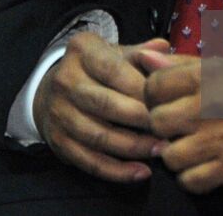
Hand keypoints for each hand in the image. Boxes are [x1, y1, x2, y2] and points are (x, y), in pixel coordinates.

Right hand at [32, 32, 171, 183]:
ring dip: (134, 147)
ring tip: (162, 150)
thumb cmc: (96, 71)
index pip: (115, 70)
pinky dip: (118, 171)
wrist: (52, 92)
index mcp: (81, 50)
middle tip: (169, 128)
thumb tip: (163, 50)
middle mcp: (65, 80)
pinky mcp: (58, 142)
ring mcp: (58, 113)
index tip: (168, 100)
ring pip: (99, 136)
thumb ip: (141, 54)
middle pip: (106, 104)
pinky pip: (90, 161)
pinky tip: (141, 172)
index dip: (143, 88)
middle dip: (142, 119)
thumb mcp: (115, 53)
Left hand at [138, 47, 222, 193]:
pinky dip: (192, 178)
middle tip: (177, 129)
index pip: (154, 85)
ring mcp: (220, 139)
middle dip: (163, 127)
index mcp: (208, 76)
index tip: (164, 102)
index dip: (153, 96)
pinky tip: (203, 167)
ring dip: (176, 156)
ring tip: (191, 149)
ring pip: (169, 155)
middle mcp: (209, 106)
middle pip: (156, 121)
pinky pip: (191, 181)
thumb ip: (182, 65)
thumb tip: (145, 59)